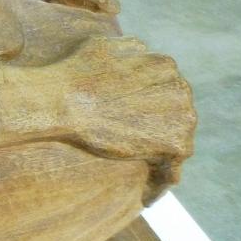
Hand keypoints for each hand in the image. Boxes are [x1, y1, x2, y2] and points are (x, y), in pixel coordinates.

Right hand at [60, 37, 195, 203]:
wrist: (60, 100)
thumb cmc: (74, 74)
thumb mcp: (103, 45)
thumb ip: (130, 49)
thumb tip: (143, 52)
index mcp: (164, 65)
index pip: (168, 93)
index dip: (153, 111)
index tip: (136, 125)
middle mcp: (180, 88)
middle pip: (177, 118)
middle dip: (160, 134)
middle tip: (139, 154)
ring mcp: (179, 116)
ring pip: (178, 143)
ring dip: (163, 160)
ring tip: (143, 178)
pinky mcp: (172, 143)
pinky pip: (172, 168)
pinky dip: (160, 182)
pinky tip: (146, 195)